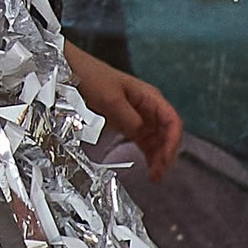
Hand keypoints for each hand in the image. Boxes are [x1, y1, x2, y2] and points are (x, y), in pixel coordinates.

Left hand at [63, 43, 183, 181]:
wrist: (73, 70)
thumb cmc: (92, 78)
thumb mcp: (111, 99)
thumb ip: (129, 118)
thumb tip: (142, 134)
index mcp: (149, 97)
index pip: (172, 121)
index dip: (173, 142)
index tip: (165, 160)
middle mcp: (149, 107)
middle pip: (167, 133)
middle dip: (167, 154)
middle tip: (158, 174)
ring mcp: (139, 116)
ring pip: (158, 140)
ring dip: (159, 158)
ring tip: (154, 176)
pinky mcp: (128, 123)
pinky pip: (145, 141)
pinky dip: (149, 155)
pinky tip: (148, 167)